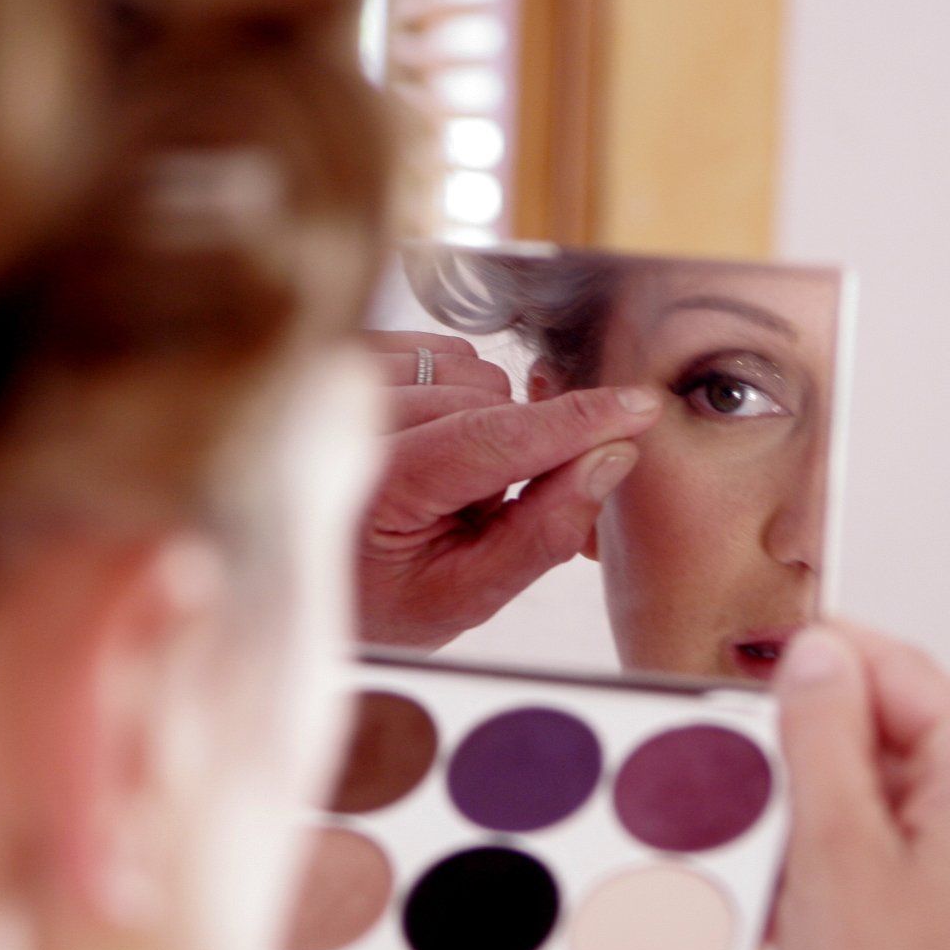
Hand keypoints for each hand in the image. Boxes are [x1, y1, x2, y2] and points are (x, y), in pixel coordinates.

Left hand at [356, 331, 660, 648]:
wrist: (312, 572)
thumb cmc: (381, 595)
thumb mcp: (465, 596)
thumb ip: (541, 533)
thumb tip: (610, 459)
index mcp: (374, 487)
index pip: (492, 438)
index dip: (574, 421)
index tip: (637, 410)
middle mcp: (349, 421)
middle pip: (490, 403)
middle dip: (519, 452)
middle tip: (484, 510)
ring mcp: (343, 381)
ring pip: (475, 373)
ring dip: (487, 424)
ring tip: (448, 484)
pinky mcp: (352, 356)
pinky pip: (448, 354)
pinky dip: (462, 393)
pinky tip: (435, 443)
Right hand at [771, 624, 949, 949]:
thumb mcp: (831, 850)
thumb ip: (819, 732)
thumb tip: (813, 650)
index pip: (895, 667)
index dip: (807, 662)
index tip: (740, 668)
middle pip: (891, 724)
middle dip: (812, 759)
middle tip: (766, 811)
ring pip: (889, 780)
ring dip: (824, 813)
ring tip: (795, 879)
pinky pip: (905, 831)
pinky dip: (848, 852)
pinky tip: (818, 906)